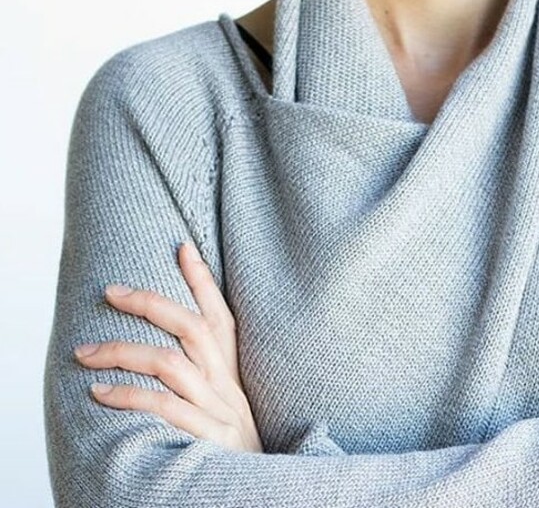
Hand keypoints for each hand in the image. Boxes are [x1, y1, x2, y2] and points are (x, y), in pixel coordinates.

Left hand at [73, 240, 262, 452]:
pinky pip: (165, 408)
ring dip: (124, 351)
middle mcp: (228, 386)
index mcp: (234, 375)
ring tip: (86, 353)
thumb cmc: (233, 450)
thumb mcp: (230, 408)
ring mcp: (220, 411)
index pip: (220, 318)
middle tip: (110, 291)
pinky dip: (130, 396)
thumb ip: (208, 379)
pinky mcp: (209, 438)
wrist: (260, 491)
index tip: (182, 246)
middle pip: (193, 328)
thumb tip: (170, 351)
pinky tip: (101, 392)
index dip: (203, 281)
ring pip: (171, 364)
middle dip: (150, 303)